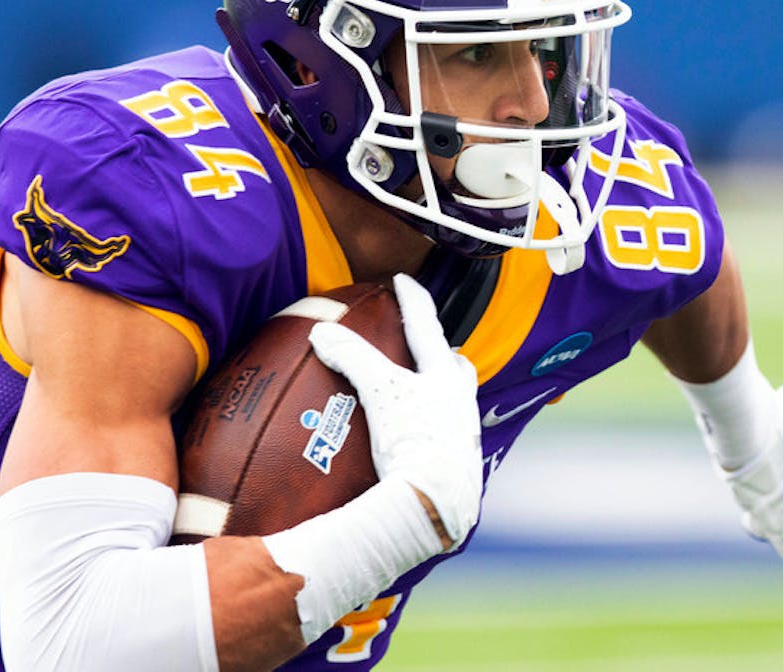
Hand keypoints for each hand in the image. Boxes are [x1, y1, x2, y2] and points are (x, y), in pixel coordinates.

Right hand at [307, 274, 483, 547]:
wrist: (438, 503)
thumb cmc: (414, 440)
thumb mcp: (380, 392)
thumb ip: (352, 358)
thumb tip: (319, 331)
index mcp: (446, 376)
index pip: (427, 325)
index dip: (413, 299)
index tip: (402, 279)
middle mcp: (461, 402)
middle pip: (454, 365)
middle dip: (440, 352)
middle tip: (422, 345)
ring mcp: (462, 436)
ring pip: (453, 402)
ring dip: (436, 392)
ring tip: (417, 393)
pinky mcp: (455, 467)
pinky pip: (440, 437)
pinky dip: (425, 430)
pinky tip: (409, 441)